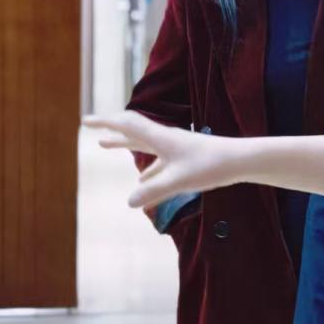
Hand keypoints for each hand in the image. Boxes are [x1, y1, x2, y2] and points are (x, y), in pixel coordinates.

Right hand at [84, 111, 238, 208]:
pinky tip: (141, 184)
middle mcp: (164, 139)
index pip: (126, 124)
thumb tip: (129, 202)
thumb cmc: (210, 166)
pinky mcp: (183, 159)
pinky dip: (143, 168)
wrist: (239, 160)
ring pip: (141, 143)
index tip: (84, 121)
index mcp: (159, 138)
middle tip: (89, 126)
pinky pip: (155, 162)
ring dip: (122, 143)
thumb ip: (154, 191)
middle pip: (130, 129)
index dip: (104, 123)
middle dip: (109, 129)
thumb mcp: (179, 181)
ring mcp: (173, 148)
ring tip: (104, 145)